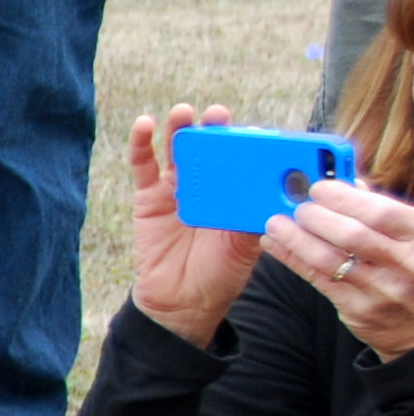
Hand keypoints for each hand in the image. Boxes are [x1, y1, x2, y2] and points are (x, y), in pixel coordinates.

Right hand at [127, 104, 259, 350]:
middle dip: (215, 127)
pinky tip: (145, 124)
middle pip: (211, 146)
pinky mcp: (149, 196)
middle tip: (218, 116)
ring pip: (178, 149)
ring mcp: (177, 187)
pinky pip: (143, 165)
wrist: (181, 302)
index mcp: (238, 191)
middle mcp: (209, 183)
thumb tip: (273, 191)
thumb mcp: (248, 246)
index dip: (249, 141)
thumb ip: (255, 216)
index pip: (245, 157)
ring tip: (184, 113)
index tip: (257, 130)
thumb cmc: (220, 274)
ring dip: (180, 127)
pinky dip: (141, 144)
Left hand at [266, 175, 413, 363]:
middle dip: (317, 217)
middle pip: (351, 236)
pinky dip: (292, 259)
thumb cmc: (412, 267)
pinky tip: (276, 245)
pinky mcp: (359, 311)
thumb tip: (350, 185)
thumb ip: (385, 212)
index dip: (345, 198)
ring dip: (295, 239)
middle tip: (298, 207)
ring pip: (328, 260)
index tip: (319, 188)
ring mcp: (381, 291)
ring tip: (276, 223)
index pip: (381, 213)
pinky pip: (318, 280)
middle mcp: (405, 265)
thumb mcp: (411, 237)